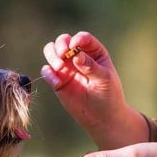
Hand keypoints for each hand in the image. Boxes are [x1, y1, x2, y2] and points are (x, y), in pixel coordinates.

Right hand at [41, 32, 147, 148]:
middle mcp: (78, 56)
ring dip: (52, 56)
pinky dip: (48, 74)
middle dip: (60, 44)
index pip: (83, 38)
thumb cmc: (108, 95)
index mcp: (93, 52)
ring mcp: (66, 68)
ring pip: (51, 52)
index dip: (77, 39)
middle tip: (62, 54)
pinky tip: (57, 83)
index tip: (74, 47)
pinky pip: (47, 71)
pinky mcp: (58, 80)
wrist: (102, 117)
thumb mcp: (104, 79)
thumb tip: (76, 56)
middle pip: (63, 41)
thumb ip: (91, 67)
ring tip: (59, 68)